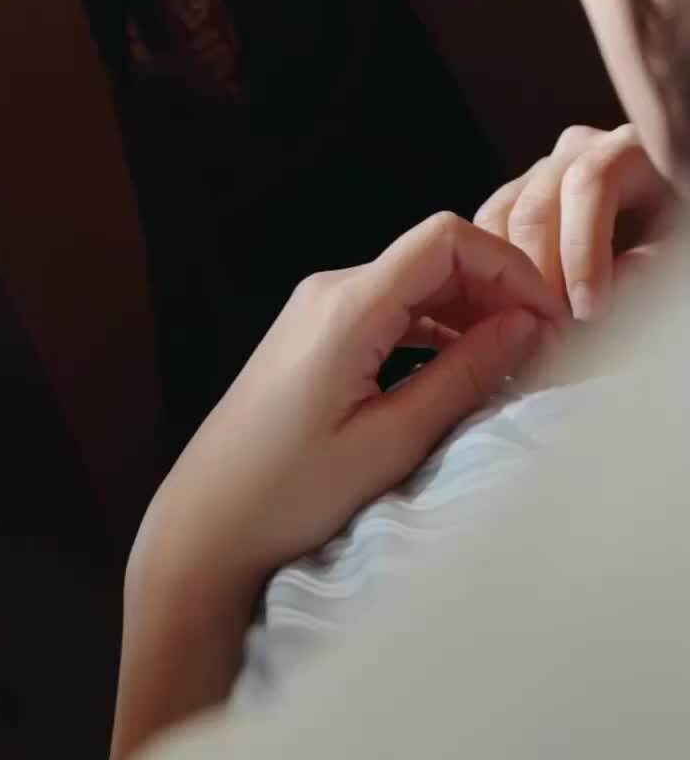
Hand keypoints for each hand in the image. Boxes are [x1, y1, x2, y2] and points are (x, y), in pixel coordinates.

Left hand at [111, 213, 561, 756]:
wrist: (207, 521)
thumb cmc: (291, 493)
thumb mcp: (391, 441)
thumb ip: (462, 377)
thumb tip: (526, 327)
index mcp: (348, 304)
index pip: (446, 238)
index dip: (509, 267)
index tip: (551, 319)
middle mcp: (331, 289)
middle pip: (434, 257)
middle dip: (497, 291)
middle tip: (544, 351)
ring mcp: (319, 309)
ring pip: (416, 283)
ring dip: (470, 313)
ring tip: (513, 366)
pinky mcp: (316, 334)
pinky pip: (391, 310)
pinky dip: (436, 330)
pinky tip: (464, 371)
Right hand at [474, 123, 673, 320]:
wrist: (660, 233)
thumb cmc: (672, 238)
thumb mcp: (674, 253)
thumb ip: (641, 272)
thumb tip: (589, 304)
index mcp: (627, 151)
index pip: (589, 184)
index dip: (583, 249)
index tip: (589, 307)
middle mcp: (578, 149)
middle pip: (537, 205)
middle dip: (543, 274)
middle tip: (557, 329)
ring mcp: (543, 168)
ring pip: (502, 217)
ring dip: (513, 278)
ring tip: (537, 325)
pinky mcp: (519, 192)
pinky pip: (490, 227)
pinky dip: (497, 270)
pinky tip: (516, 307)